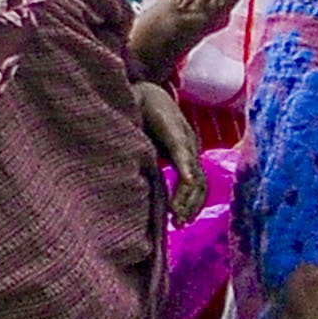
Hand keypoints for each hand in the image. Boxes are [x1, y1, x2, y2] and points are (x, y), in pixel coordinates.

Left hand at [132, 82, 209, 215]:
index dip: (184, 163)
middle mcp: (186, 138)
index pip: (180, 146)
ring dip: (192, 203)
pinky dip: (191, 200)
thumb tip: (118, 132)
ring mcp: (190, 149)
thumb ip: (127, 118)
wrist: (152, 95)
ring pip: (199, 180)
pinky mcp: (187, 159)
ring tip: (179, 223)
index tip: (186, 181)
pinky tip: (182, 217)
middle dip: (187, 194)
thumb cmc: (132, 101)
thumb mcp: (128, 106)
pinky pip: (196, 183)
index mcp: (169, 122)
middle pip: (193, 169)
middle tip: (176, 216)